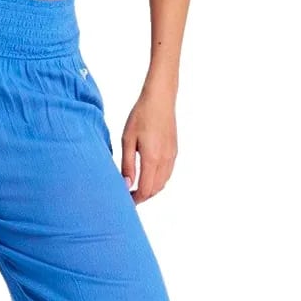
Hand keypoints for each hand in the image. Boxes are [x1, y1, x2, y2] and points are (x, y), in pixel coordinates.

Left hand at [120, 86, 177, 203]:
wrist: (160, 99)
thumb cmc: (141, 116)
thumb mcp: (127, 140)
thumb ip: (127, 164)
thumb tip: (127, 184)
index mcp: (152, 158)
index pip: (145, 189)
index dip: (136, 199)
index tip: (125, 201)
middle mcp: (165, 160)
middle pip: (155, 190)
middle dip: (142, 197)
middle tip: (128, 196)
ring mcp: (172, 156)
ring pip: (162, 183)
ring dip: (150, 190)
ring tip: (136, 188)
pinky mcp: (174, 151)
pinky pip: (167, 174)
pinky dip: (158, 181)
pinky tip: (147, 176)